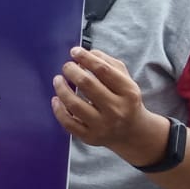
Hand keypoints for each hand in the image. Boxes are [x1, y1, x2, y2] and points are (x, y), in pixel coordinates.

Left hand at [51, 46, 168, 164]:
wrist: (133, 132)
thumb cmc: (125, 100)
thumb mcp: (125, 80)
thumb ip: (108, 63)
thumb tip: (85, 53)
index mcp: (128, 92)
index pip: (103, 70)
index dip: (86, 58)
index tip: (74, 51)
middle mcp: (116, 109)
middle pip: (87, 84)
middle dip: (72, 70)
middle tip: (66, 66)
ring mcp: (103, 125)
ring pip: (74, 104)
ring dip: (61, 88)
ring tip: (58, 79)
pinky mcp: (90, 137)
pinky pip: (68, 123)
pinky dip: (58, 109)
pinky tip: (56, 99)